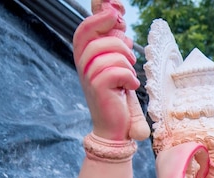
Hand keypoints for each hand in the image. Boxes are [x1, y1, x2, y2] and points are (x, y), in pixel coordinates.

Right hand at [73, 0, 148, 140]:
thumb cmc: (117, 95)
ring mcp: (88, 76)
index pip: (85, 29)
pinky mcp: (98, 87)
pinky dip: (130, 78)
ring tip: (129, 78)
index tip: (117, 15)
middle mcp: (82, 64)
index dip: (100, 19)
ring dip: (128, 66)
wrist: (114, 126)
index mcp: (84, 56)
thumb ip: (114, 45)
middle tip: (131, 59)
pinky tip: (129, 87)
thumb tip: (118, 21)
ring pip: (113, 56)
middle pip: (100, 39)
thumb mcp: (115, 66)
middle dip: (121, 45)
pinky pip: (118, 71)